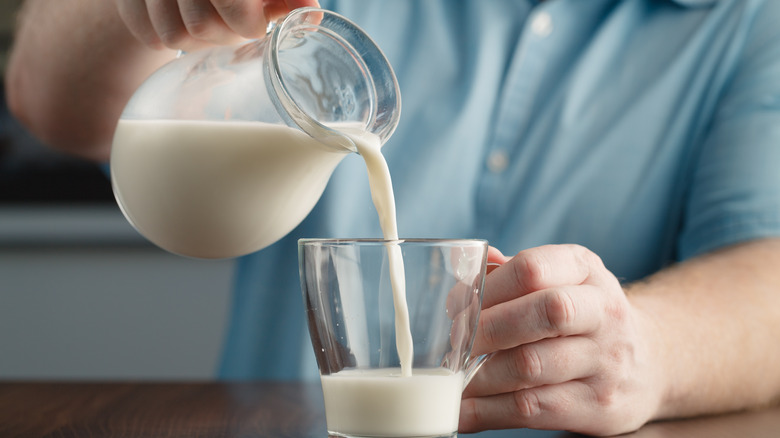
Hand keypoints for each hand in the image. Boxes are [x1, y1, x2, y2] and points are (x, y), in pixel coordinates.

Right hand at [114, 0, 319, 49]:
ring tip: (207, 21)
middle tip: (232, 26)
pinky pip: (150, 37)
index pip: (235, 8)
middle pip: (201, 28)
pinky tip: (180, 18)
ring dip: (197, 40)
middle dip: (222, 34)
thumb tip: (311, 16)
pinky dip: (167, 35)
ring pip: (173, 37)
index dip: (247, 23)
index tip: (255, 23)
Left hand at [459, 244, 662, 435]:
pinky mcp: (598, 407)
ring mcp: (605, 361)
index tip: (456, 308)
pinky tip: (461, 412)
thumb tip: (462, 272)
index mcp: (585, 269)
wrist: (650, 362)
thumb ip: (510, 274)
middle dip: (487, 330)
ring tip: (449, 381)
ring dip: (479, 377)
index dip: (488, 289)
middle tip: (452, 346)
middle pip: (544, 313)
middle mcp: (603, 312)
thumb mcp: (560, 279)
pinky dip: (487, 412)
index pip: (533, 269)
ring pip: (532, 366)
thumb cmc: (582, 314)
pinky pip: (532, 409)